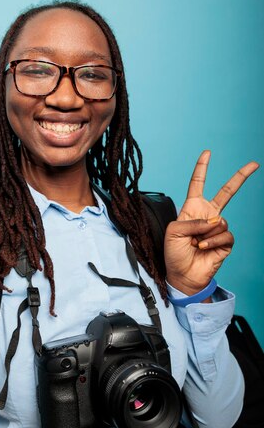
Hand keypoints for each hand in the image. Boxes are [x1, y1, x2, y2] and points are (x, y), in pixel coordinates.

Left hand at [165, 150, 258, 295]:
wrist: (182, 275)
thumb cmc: (174, 253)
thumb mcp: (174, 231)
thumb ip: (193, 220)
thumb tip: (215, 220)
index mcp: (192, 208)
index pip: (198, 184)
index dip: (202, 168)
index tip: (207, 153)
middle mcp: (207, 215)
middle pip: (227, 192)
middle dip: (240, 177)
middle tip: (254, 164)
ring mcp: (218, 228)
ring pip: (220, 220)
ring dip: (206, 232)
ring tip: (197, 243)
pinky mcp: (226, 242)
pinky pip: (225, 234)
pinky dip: (213, 240)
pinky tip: (204, 247)